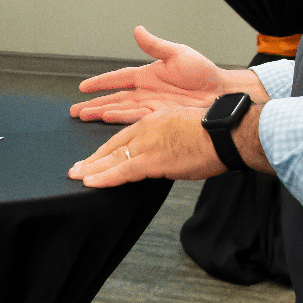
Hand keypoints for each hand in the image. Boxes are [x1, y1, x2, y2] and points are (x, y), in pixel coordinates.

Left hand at [69, 105, 227, 186]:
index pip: (124, 136)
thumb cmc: (215, 131)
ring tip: (77, 176)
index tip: (97, 156)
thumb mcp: (186, 125)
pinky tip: (90, 182)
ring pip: (112, 158)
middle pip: (113, 146)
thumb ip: (171, 138)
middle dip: (93, 158)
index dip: (108, 148)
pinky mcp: (152, 160)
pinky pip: (122, 171)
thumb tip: (170, 152)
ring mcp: (148, 145)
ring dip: (92, 168)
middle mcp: (146, 129)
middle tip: (77, 168)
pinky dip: (104, 177)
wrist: (225, 133)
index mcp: (155, 120)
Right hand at [70, 26, 232, 123]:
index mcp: (148, 75)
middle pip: (114, 98)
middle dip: (94, 103)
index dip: (101, 82)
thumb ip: (156, 45)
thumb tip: (138, 30)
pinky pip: (136, 119)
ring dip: (102, 112)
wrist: (221, 94)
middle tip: (75, 110)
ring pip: (121, 110)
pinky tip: (109, 121)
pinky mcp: (160, 119)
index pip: (118, 78)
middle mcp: (147, 92)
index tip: (83, 86)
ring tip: (85, 116)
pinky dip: (121, 120)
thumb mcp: (179, 54)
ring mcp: (152, 106)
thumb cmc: (204, 73)